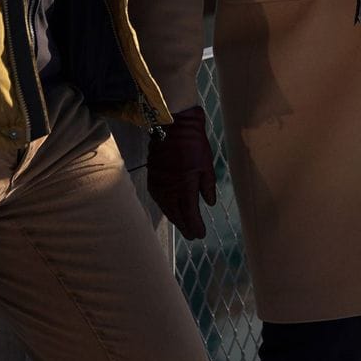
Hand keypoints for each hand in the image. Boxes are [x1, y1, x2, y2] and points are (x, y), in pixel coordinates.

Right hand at [147, 105, 216, 240]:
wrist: (172, 125)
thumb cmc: (193, 143)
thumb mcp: (207, 165)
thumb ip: (207, 186)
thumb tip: (209, 203)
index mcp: (184, 187)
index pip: (190, 214)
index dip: (195, 226)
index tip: (201, 234)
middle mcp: (169, 190)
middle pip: (176, 215)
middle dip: (185, 226)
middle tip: (192, 235)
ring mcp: (158, 185)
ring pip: (166, 209)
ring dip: (175, 218)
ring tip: (183, 225)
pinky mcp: (151, 178)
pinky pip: (159, 199)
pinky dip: (166, 207)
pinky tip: (171, 208)